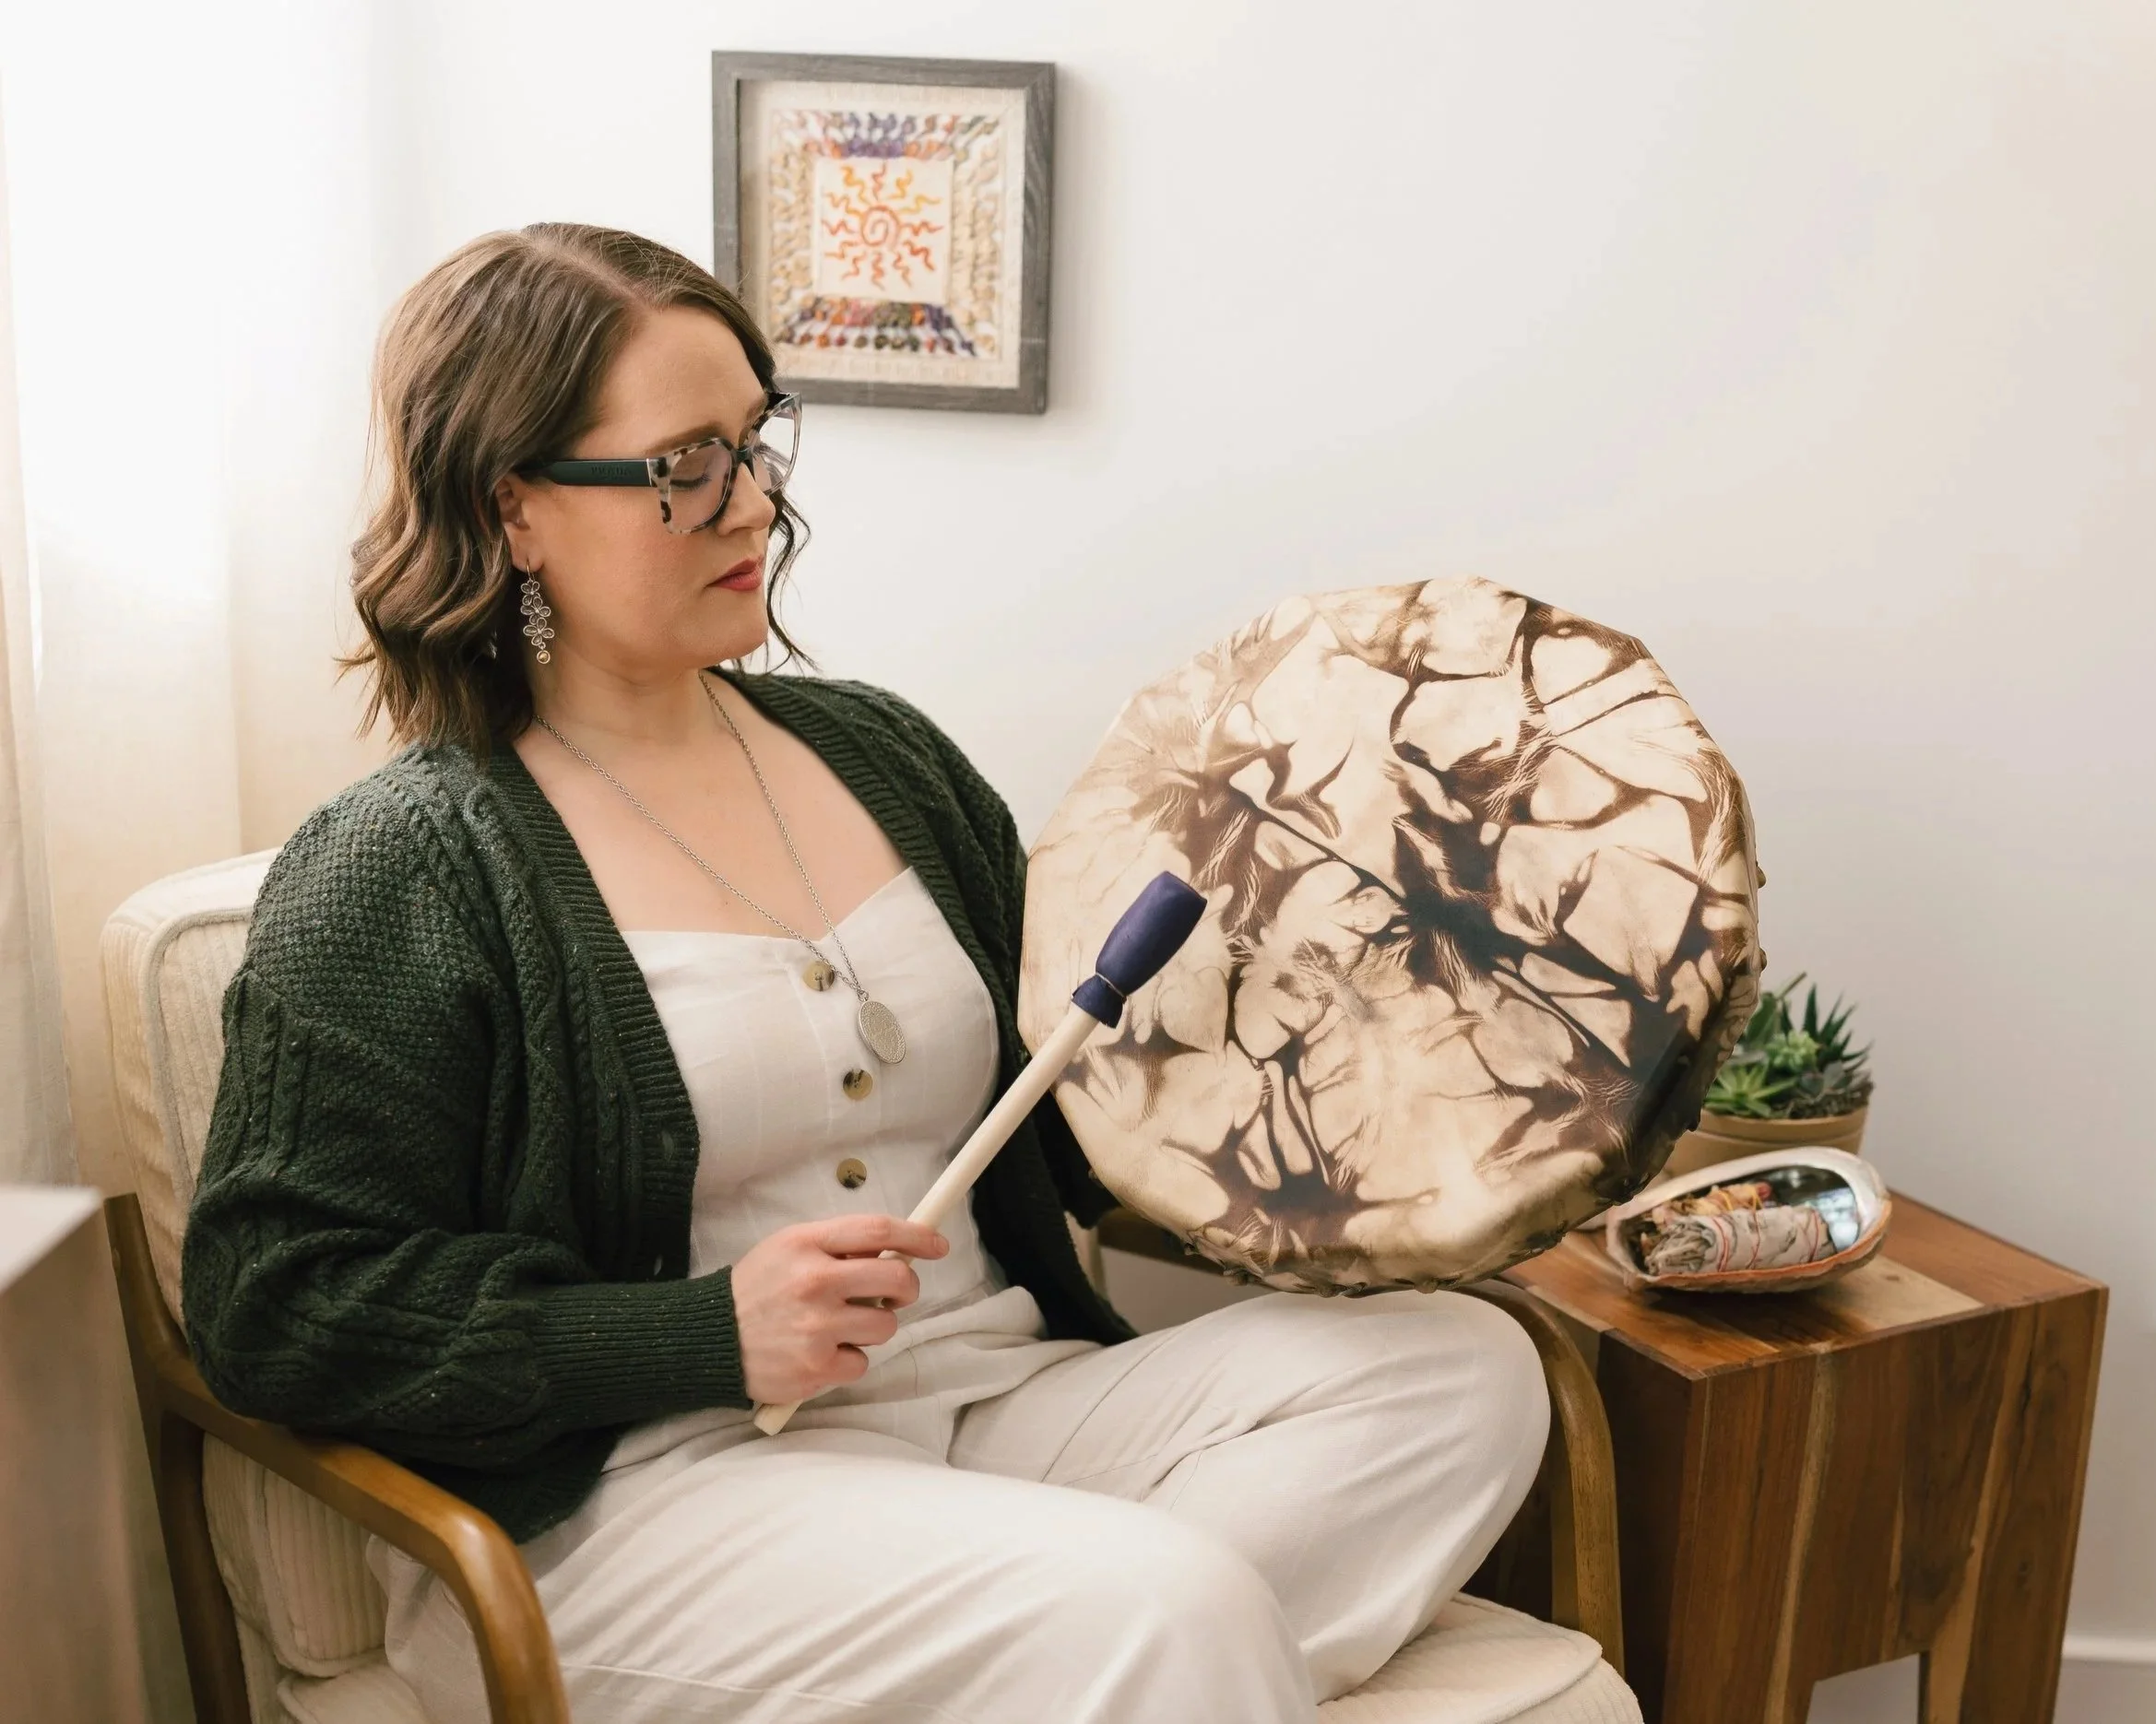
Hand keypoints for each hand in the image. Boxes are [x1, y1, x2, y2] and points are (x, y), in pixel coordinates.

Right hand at [730, 1214, 949, 1404]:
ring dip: (873, 1329)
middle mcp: (814, 1281)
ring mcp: (816, 1327)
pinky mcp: (815, 1367)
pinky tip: (821, 1353)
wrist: (709, 1339)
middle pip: (897, 1280)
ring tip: (841, 1328)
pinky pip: (862, 1363)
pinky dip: (848, 1361)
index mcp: (806, 1244)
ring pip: (886, 1326)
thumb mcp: (788, 1248)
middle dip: (906, 1288)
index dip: (916, 1236)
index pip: (877, 1231)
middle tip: (893, 1296)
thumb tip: (891, 1251)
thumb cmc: (756, 1290)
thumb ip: (836, 1245)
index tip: (937, 1244)